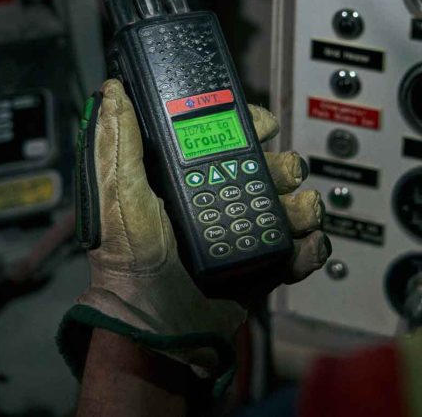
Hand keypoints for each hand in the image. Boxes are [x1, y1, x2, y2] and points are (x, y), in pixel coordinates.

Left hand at [58, 79, 329, 379]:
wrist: (156, 328)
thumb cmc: (128, 263)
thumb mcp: (117, 196)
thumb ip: (116, 144)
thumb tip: (113, 92)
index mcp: (194, 176)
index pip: (234, 134)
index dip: (252, 124)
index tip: (260, 126)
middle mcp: (225, 197)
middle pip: (276, 164)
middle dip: (282, 167)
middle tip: (270, 179)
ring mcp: (250, 230)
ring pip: (297, 203)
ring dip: (299, 207)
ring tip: (284, 219)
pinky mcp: (268, 264)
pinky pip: (305, 248)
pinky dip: (308, 248)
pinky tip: (292, 251)